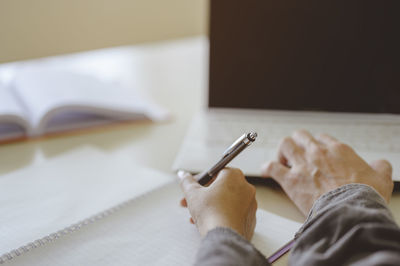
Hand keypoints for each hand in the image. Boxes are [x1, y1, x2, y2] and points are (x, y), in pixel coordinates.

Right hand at [178, 168, 256, 239]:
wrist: (224, 236)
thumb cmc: (210, 212)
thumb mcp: (192, 193)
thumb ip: (187, 182)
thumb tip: (183, 175)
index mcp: (234, 176)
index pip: (215, 172)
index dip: (201, 181)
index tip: (192, 188)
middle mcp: (246, 187)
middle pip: (221, 188)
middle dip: (204, 195)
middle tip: (191, 202)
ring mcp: (251, 204)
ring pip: (226, 201)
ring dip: (211, 206)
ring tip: (196, 216)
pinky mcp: (250, 219)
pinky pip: (234, 213)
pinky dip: (222, 215)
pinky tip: (210, 223)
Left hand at [261, 130, 393, 215]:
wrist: (350, 211)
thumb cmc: (364, 197)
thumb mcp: (381, 178)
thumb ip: (380, 167)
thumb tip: (380, 164)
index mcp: (338, 150)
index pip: (322, 138)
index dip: (317, 145)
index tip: (316, 154)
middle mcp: (318, 153)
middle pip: (301, 135)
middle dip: (297, 143)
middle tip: (297, 156)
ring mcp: (302, 164)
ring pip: (285, 144)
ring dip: (282, 152)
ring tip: (283, 161)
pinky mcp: (291, 179)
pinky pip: (272, 167)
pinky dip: (267, 167)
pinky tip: (266, 171)